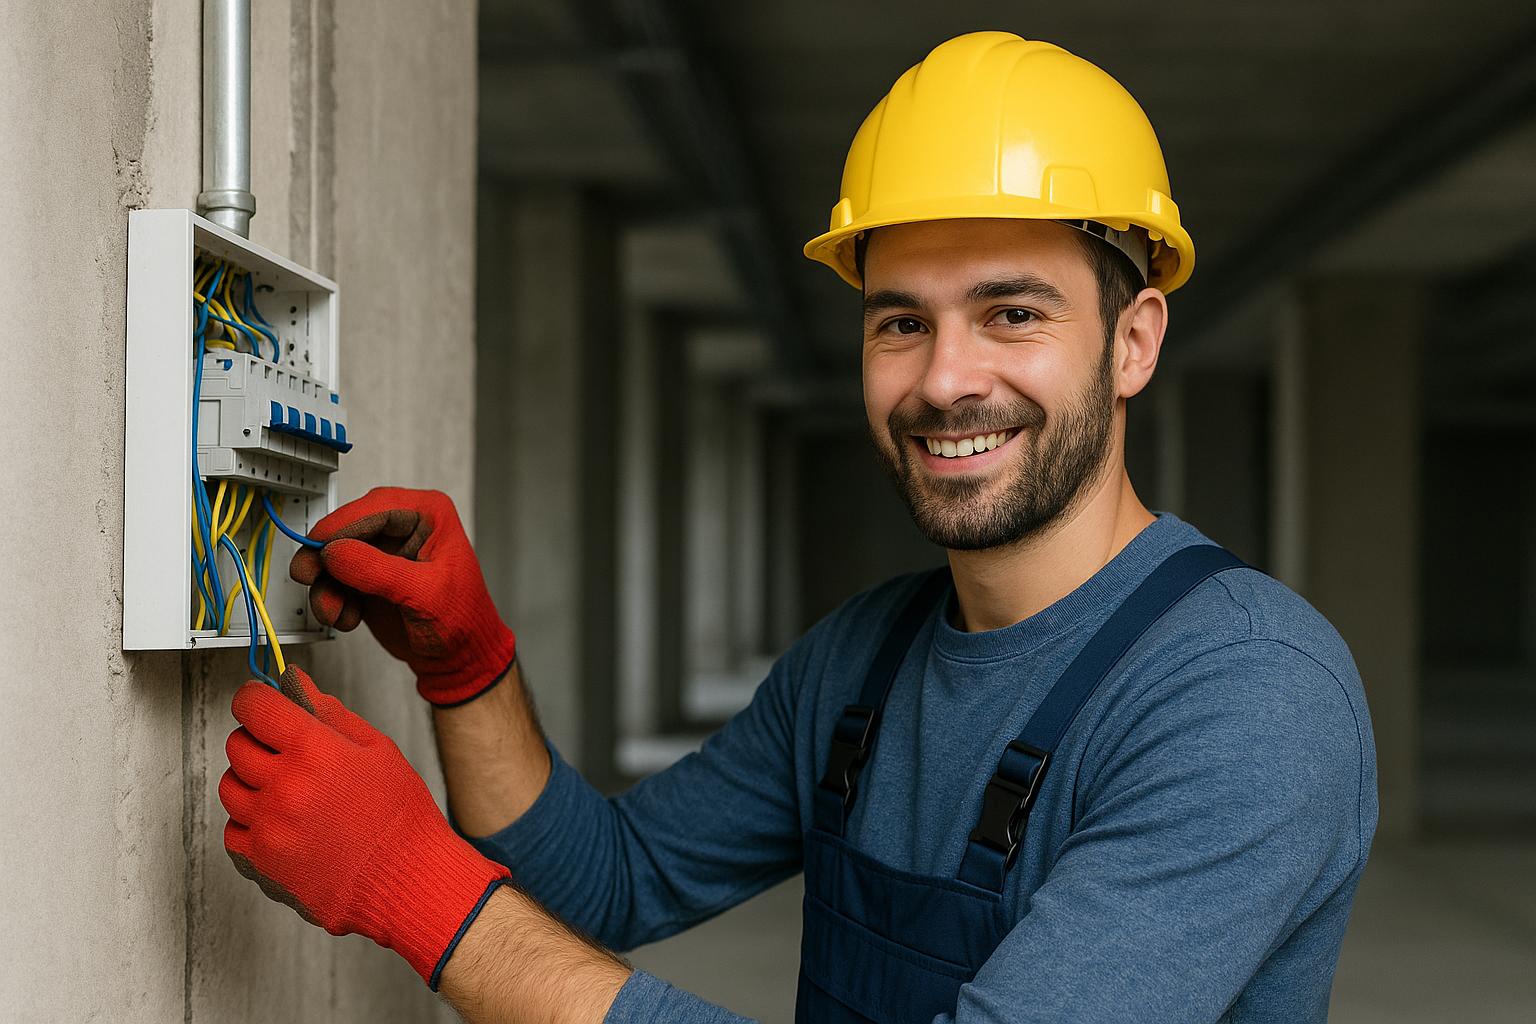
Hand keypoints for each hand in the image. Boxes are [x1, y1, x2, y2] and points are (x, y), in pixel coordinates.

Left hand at [221, 665, 510, 986]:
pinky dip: (250, 820)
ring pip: (230, 785)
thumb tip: (296, 683)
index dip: (255, 697)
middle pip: (237, 744)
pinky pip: (233, 828)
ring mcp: (268, 825)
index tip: (261, 700)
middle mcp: (284, 786)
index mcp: (313, 751)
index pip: (253, 706)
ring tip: (289, 789)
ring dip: (251, 780)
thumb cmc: (400, 818)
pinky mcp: (261, 860)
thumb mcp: (377, 749)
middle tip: (286, 750)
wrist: (406, 880)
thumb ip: (330, 713)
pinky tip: (283, 820)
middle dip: (258, 738)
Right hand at [290, 486, 516, 705]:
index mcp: (429, 515)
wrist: (458, 660)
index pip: (377, 507)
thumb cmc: (462, 621)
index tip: (318, 543)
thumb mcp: (423, 593)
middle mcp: (404, 528)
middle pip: (349, 528)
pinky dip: (333, 601)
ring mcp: (383, 554)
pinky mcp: (368, 578)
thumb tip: (334, 552)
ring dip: (327, 586)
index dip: (342, 524)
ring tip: (335, 611)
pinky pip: (335, 581)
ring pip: (336, 557)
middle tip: (307, 574)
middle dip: (326, 555)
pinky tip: (347, 618)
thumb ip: (377, 571)